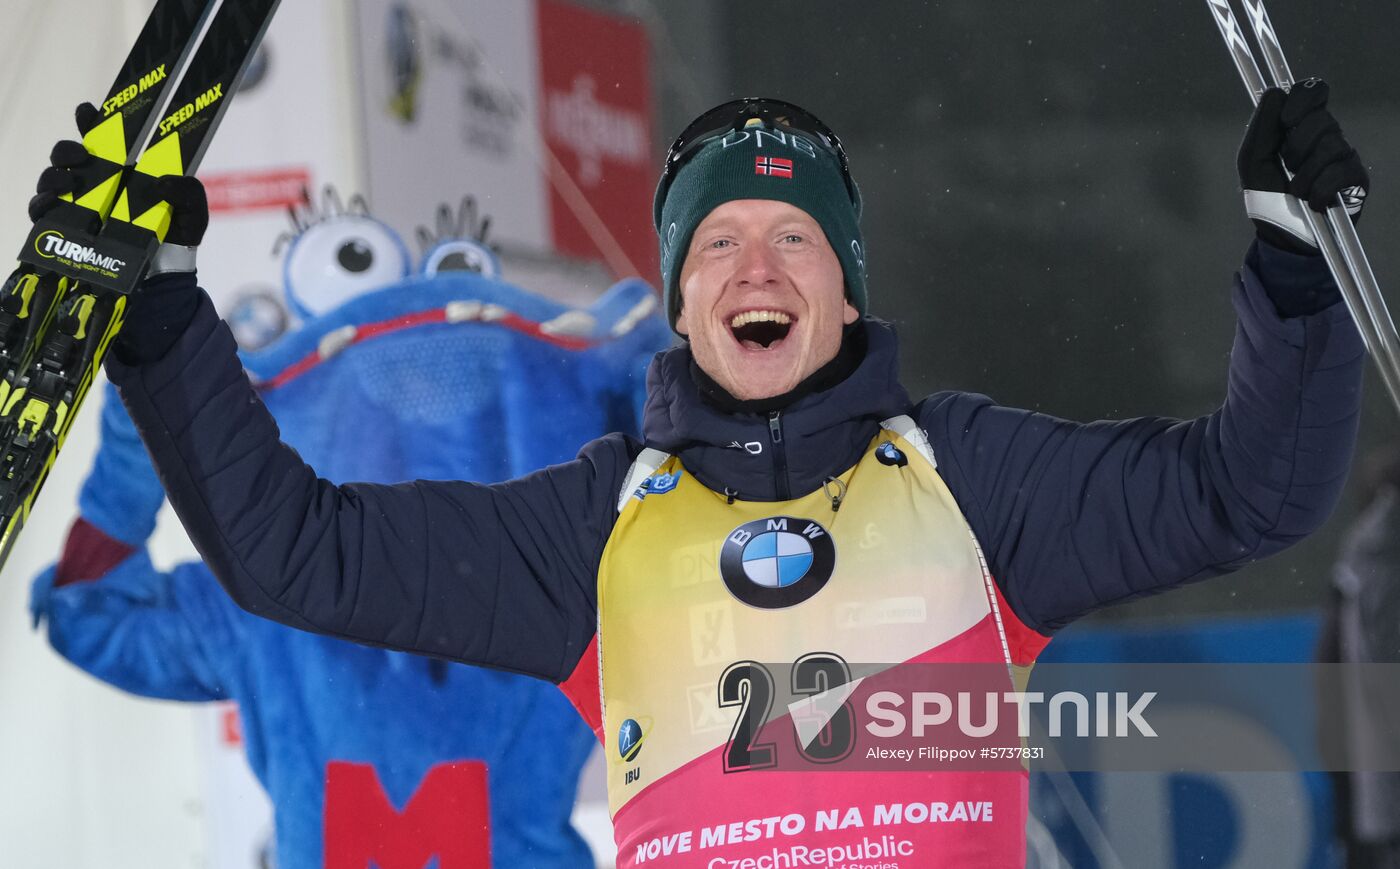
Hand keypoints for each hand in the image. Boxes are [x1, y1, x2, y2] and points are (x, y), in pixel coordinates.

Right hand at [28, 102, 208, 246]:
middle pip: (66, 154)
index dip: (90, 121)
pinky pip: (43, 210)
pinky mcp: (65, 226)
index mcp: (122, 167)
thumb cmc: (176, 230)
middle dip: (68, 149)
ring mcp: (77, 202)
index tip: (86, 111)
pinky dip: (43, 203)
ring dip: (54, 176)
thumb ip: (188, 190)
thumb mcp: (193, 207)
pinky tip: (53, 201)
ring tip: (69, 182)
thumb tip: (162, 183)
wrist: (167, 268)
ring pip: (51, 178)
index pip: (100, 137)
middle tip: (82, 156)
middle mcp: (94, 180)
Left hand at [1238, 80, 1368, 254]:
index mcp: (1301, 126)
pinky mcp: (1357, 179)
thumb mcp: (1253, 161)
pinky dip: (1319, 191)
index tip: (1287, 120)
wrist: (1282, 234)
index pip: (1314, 91)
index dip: (1303, 99)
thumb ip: (1261, 127)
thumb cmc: (1267, 195)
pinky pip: (1341, 173)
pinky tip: (1313, 202)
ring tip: (1296, 191)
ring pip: (1331, 146)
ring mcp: (1344, 156)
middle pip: (1322, 119)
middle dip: (1296, 148)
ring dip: (1304, 176)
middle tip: (1287, 168)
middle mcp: (1327, 136)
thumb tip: (1275, 91)